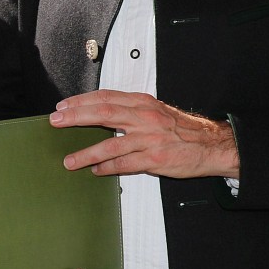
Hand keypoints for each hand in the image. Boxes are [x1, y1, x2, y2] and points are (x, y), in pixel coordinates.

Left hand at [51, 89, 239, 178]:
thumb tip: (100, 112)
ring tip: (70, 161)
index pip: (105, 97)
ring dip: (86, 153)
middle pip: (103, 114)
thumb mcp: (156, 111)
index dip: (81, 101)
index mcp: (143, 103)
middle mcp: (145, 118)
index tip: (63, 106)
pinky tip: (96, 171)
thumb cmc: (182, 129)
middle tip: (56, 122)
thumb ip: (131, 110)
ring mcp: (149, 139)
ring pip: (110, 144)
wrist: (212, 144)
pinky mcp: (155, 159)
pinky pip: (125, 165)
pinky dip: (108, 168)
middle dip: (75, 117)